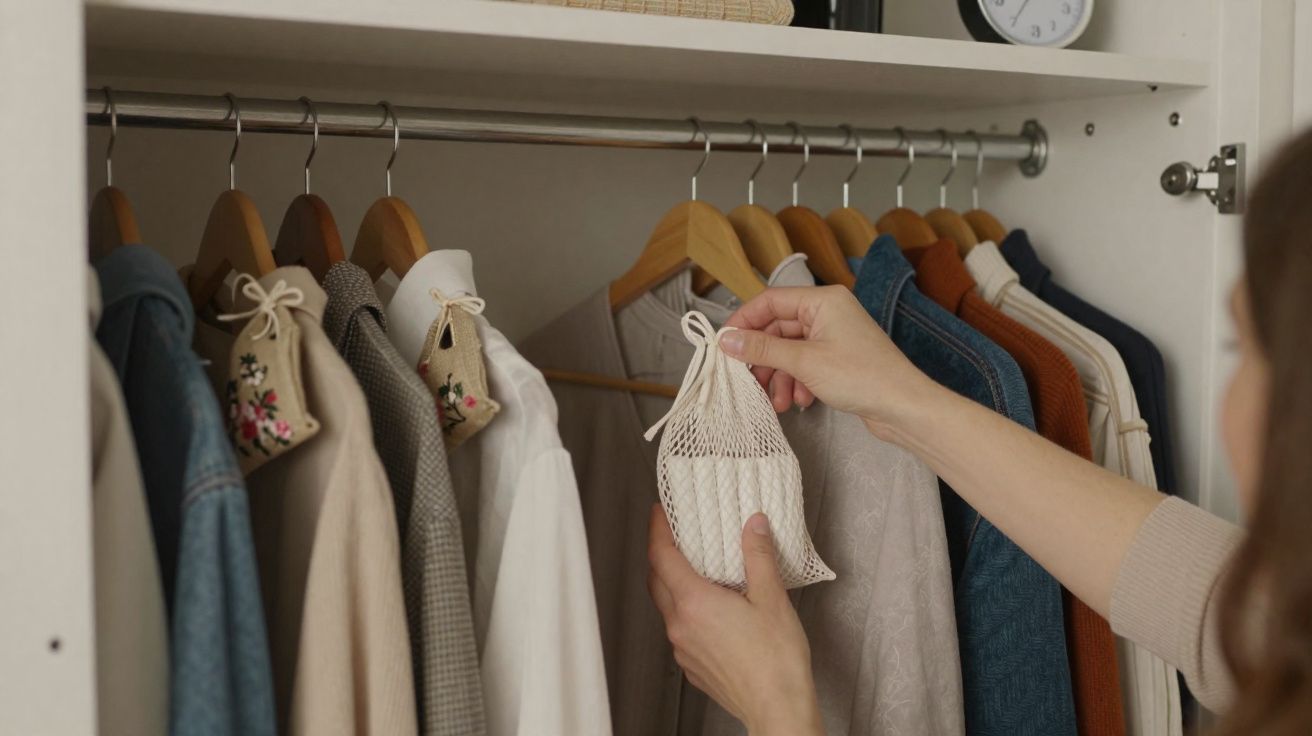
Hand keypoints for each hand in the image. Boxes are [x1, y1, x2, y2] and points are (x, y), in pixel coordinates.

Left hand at [647, 506, 823, 735]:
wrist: (778, 708)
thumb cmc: (776, 661)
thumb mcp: (771, 597)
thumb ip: (758, 556)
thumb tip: (754, 526)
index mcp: (695, 603)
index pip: (662, 556)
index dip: (657, 530)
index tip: (659, 514)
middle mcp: (681, 625)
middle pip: (657, 580)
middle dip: (660, 555)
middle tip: (673, 537)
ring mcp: (684, 649)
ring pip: (667, 607)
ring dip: (673, 585)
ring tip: (695, 572)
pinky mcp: (692, 666)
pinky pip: (680, 631)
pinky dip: (686, 613)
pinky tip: (709, 611)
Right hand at [718, 285, 934, 437]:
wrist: (903, 407)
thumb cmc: (862, 376)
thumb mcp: (804, 362)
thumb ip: (763, 349)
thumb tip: (727, 339)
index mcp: (823, 300)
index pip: (771, 300)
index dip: (744, 321)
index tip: (724, 344)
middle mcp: (828, 312)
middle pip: (778, 328)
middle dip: (762, 358)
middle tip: (746, 380)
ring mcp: (834, 335)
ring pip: (790, 350)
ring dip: (778, 376)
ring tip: (776, 401)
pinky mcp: (838, 358)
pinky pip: (805, 364)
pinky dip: (796, 382)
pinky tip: (798, 402)